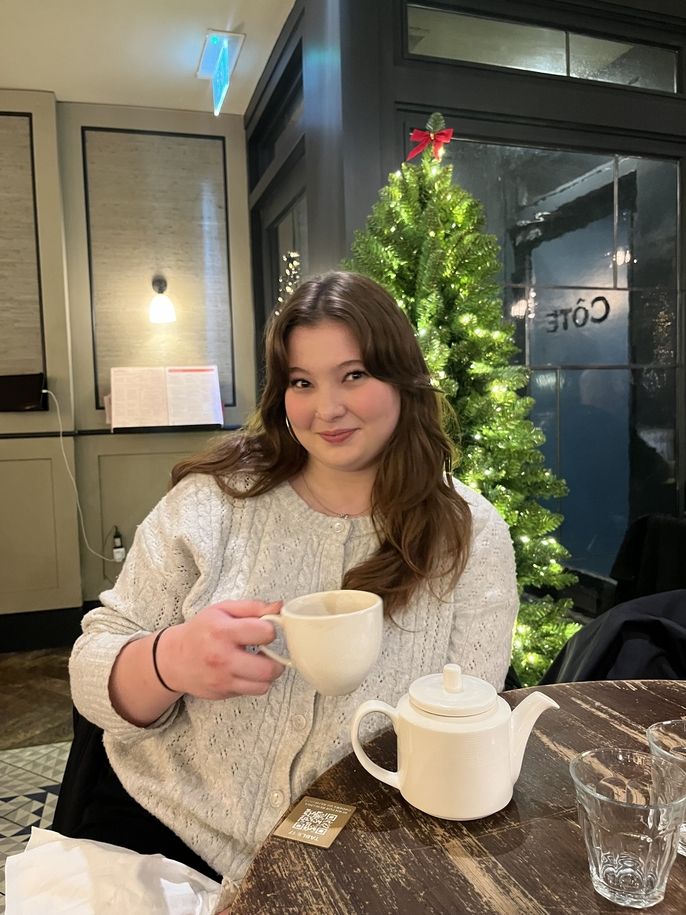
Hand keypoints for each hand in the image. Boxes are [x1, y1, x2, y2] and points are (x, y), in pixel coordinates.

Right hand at [159, 600, 284, 698]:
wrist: (173, 659)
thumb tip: (279, 606)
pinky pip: (251, 692)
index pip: (265, 632)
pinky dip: (254, 683)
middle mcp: (222, 658)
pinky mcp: (222, 693)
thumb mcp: (222, 610)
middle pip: (268, 668)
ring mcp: (222, 679)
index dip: (270, 630)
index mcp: (223, 631)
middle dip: (277, 659)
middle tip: (269, 652)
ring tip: (259, 663)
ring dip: (267, 674)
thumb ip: (252, 607)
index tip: (264, 630)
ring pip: (263, 685)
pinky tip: (246, 671)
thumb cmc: (200, 631)